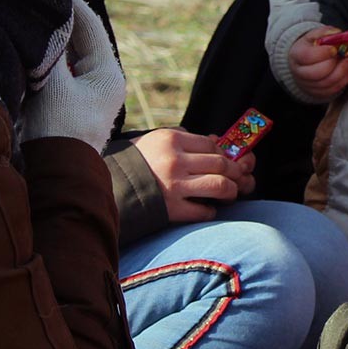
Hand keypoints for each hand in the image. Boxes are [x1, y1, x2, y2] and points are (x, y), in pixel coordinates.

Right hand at [18, 0, 127, 152]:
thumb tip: (47, 18)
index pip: (90, 26)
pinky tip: (34, 47)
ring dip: (56, 37)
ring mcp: (91, 94)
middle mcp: (105, 81)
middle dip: (63, 18)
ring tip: (36, 15)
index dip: (71, 3)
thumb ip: (51, 49)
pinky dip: (51, 56)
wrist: (54, 178)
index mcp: (108, 73)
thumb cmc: (55, 131)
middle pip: (83, 38)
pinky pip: (64, 71)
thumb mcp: (51, 83)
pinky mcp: (75, 105)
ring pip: (73, 54)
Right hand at [131, 128, 256, 222]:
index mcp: (171, 140)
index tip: (229, 160)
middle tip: (239, 178)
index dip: (226, 153)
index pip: (212, 144)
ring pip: (220, 186)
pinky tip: (207, 208)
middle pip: (222, 164)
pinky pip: (204, 211)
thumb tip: (217, 140)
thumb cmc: (135, 163)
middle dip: (237, 172)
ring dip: (231, 191)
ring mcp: (174, 186)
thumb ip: (184, 137)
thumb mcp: (154, 140)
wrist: (108, 189)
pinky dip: (211, 211)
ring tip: (229, 194)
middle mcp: (175, 161)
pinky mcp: (171, 209)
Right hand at [288, 26, 347, 101]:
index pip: (308, 56)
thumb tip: (336, 33)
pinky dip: (344, 81)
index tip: (335, 49)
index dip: (323, 53)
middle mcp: (299, 72)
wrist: (303, 62)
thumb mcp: (313, 35)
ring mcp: (307, 85)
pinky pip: (332, 90)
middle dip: (337, 64)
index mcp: (296, 55)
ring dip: (344, 73)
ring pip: (328, 83)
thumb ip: (324, 32)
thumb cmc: (310, 47)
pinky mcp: (317, 93)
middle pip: (318, 73)